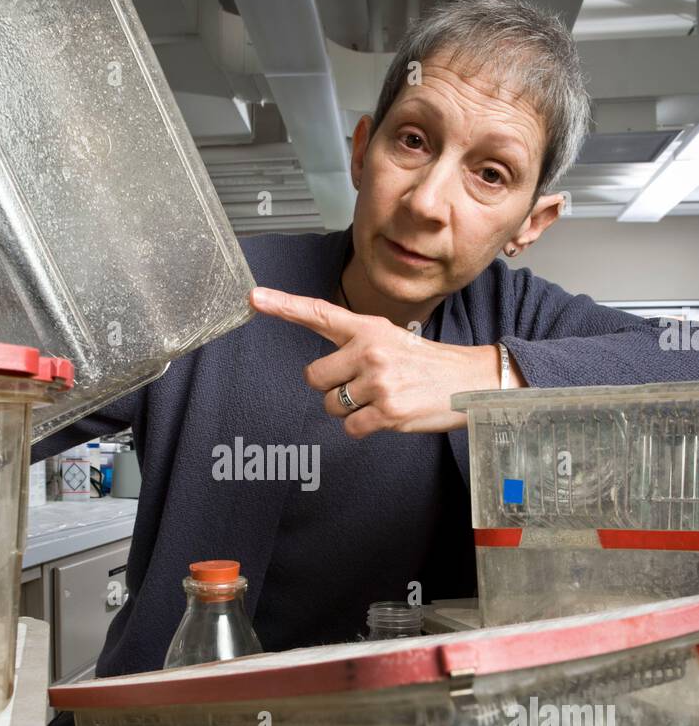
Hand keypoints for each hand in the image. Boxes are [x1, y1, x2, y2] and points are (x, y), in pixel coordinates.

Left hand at [249, 286, 523, 436]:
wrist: (470, 382)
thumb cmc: (426, 365)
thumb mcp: (391, 340)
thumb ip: (355, 346)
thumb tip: (321, 372)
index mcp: (368, 328)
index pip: (318, 313)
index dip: (283, 306)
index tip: (254, 298)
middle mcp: (369, 350)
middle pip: (314, 377)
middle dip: (332, 387)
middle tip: (361, 386)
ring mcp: (378, 381)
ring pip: (332, 405)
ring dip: (350, 409)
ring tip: (381, 399)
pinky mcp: (387, 411)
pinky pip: (351, 428)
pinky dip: (364, 428)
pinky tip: (387, 416)